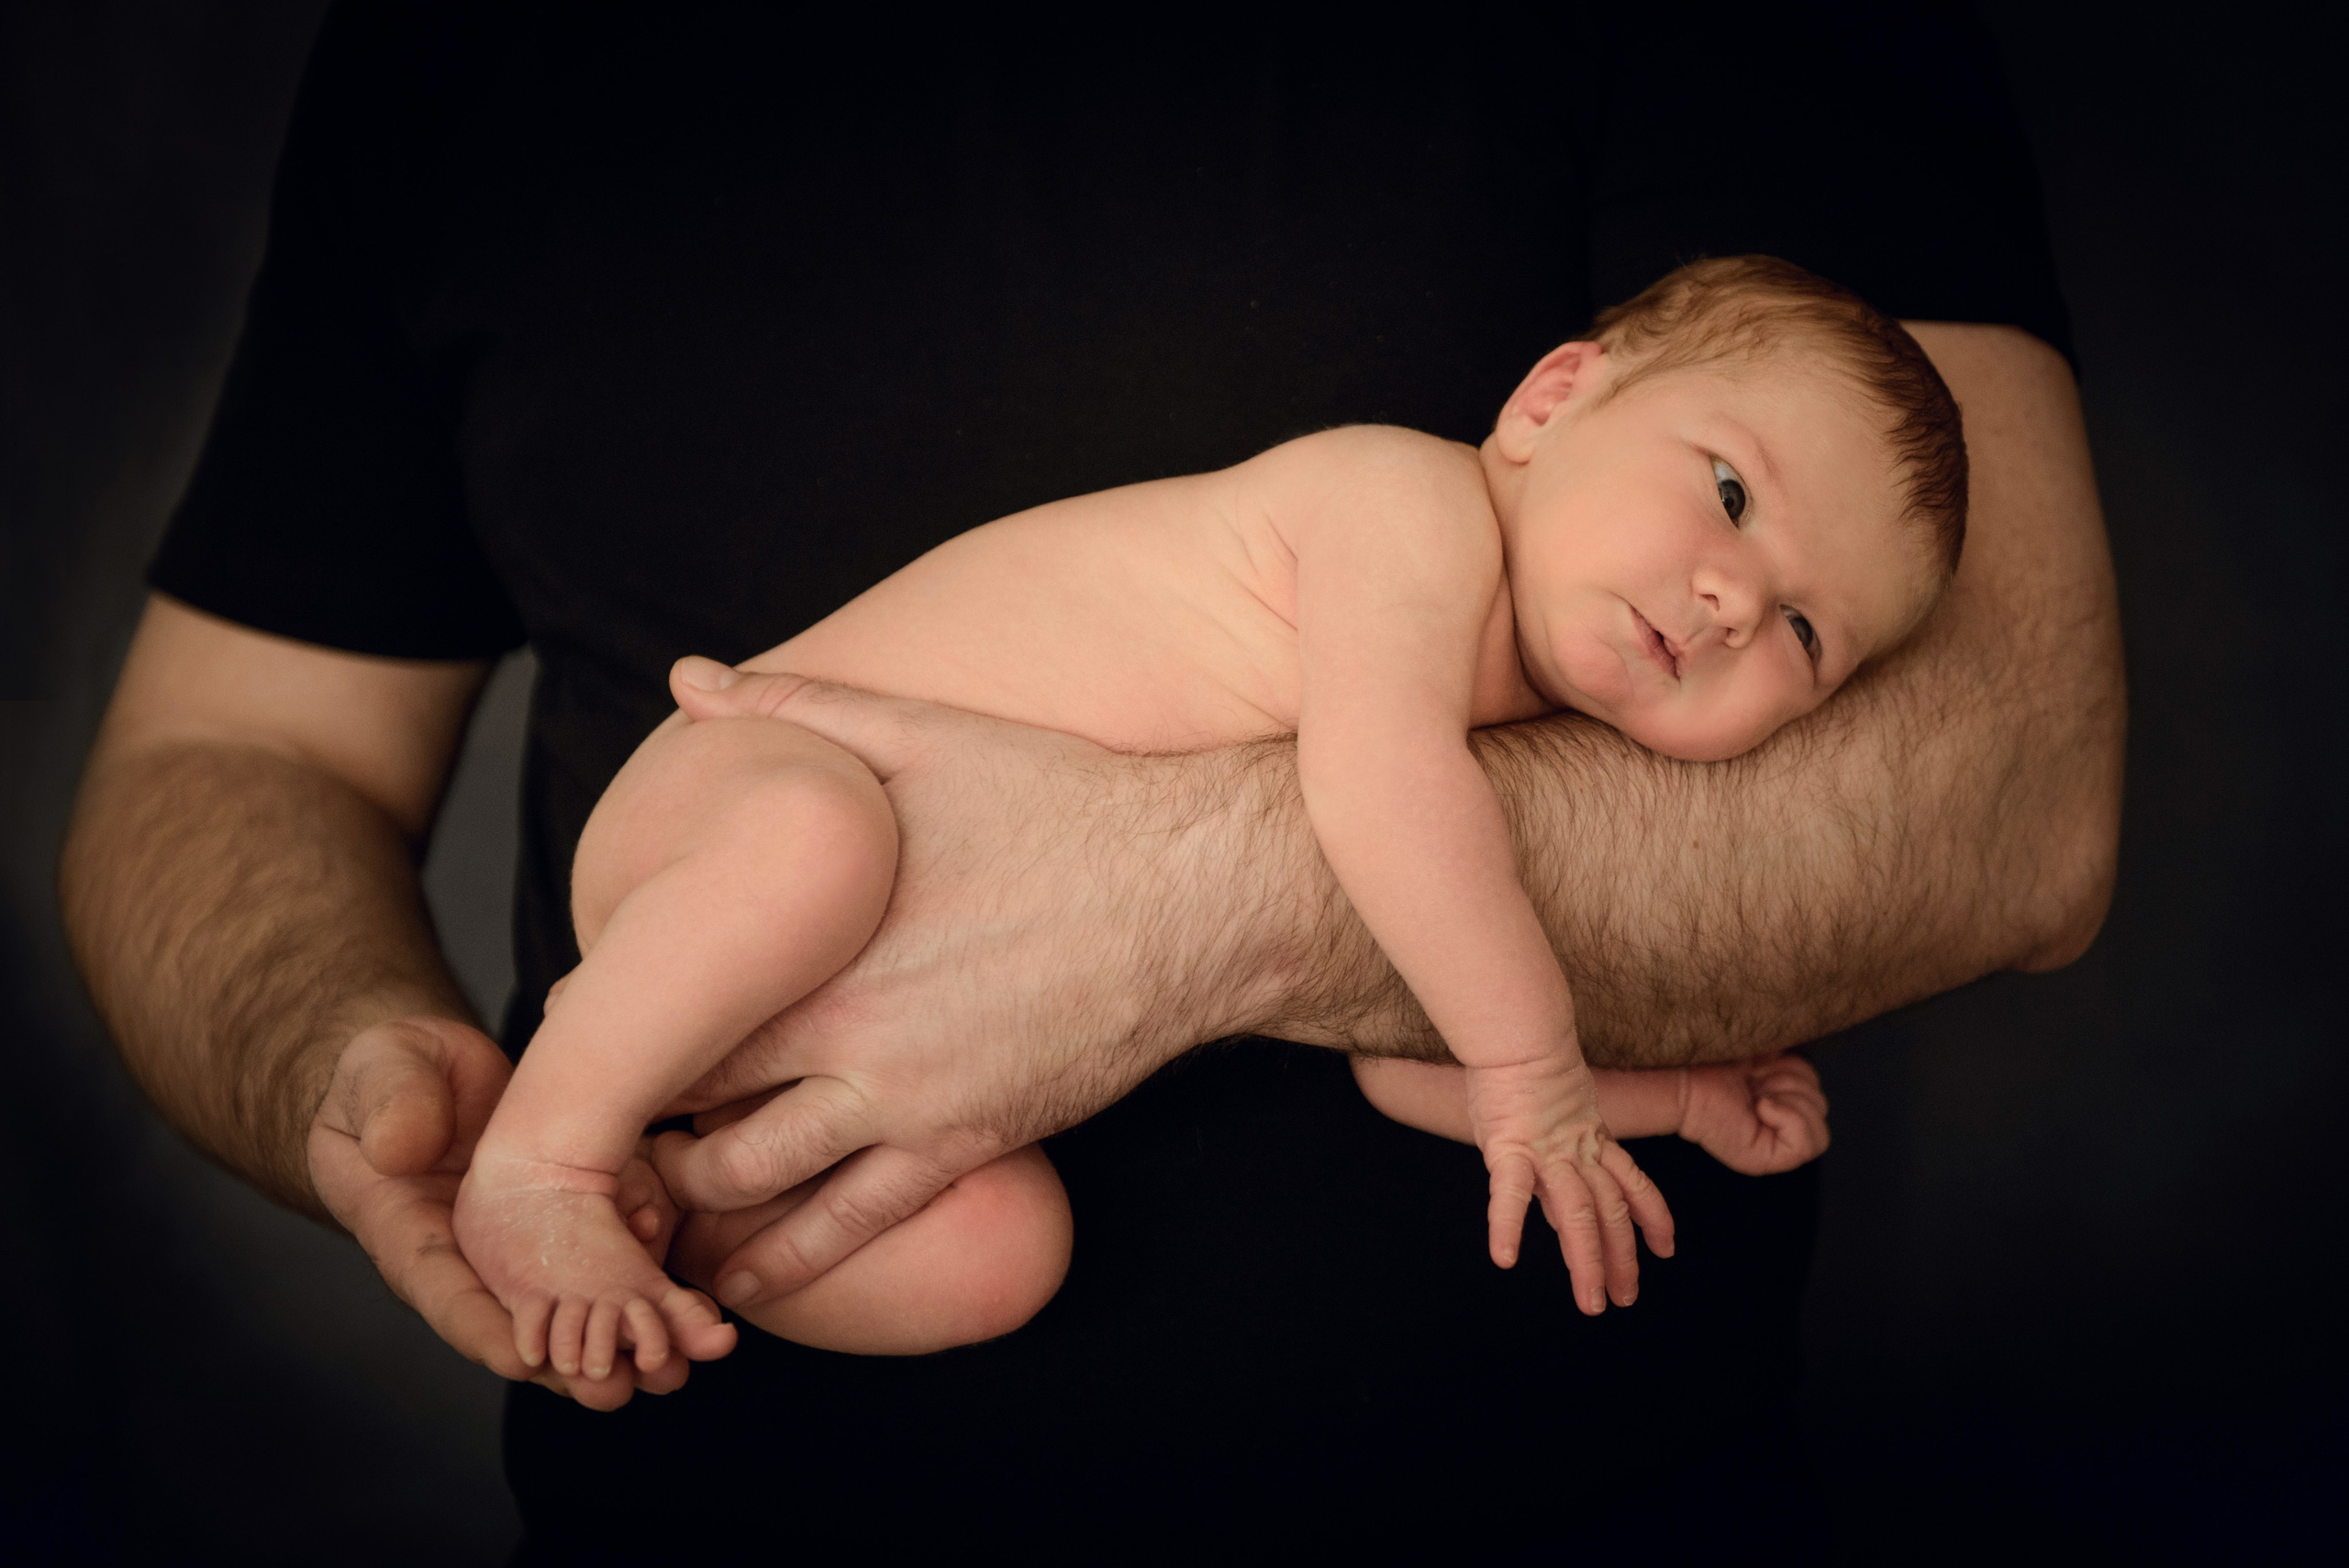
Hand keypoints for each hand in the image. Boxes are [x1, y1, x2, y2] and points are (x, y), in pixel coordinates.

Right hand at [307, 1015, 688, 1409]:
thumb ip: (389, 1108)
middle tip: (624, 1386)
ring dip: (623, 1338)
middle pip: (523, 1324)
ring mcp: (525, 1246)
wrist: (432, 1069)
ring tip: (677, 1363)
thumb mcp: (379, 1076)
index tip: (527, 1362)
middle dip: (572, 1360)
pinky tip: (692, 1302)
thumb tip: (397, 1149)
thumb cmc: (389, 1074)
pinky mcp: (567, 1223)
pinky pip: (608, 1260)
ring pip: (575, 1306)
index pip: (446, 1293)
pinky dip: (647, 1283)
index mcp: (413, 1237)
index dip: (486, 1331)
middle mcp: (475, 1257)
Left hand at [645, 659, 1285, 1314]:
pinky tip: (744, 1287)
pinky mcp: (962, 1144)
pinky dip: (784, 1265)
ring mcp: (901, 1101)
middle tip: (601, 1133)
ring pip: (749, 1183)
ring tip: (654, 1210)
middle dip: (635, 1124)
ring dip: (690, 1203)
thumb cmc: (1059, 806)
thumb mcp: (923, 737)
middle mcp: (840, 1033)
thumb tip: (690, 679)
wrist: (1192, 894)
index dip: (609, 1024)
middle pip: (686, 1101)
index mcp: (813, 941)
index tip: (584, 1030)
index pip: (663, 1004)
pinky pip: (851, 1228)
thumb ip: (798, 710)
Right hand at [1463, 1054, 1673, 1313]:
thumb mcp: (1556, 1092)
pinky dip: (1508, 1226)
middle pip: (1610, 1211)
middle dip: (1622, 1258)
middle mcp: (1578, 1150)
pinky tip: (1504, 1258)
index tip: (1665, 1249)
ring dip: (1588, 1262)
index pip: (1630, 1185)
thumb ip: (1560, 1121)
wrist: (1520, 1028)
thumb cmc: (1526, 1050)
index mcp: (1591, 1136)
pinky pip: (1512, 1193)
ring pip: (1577, 1215)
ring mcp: (1547, 1152)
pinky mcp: (1511, 1147)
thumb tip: (1553, 1139)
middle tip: (1626, 1298)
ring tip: (1593, 1302)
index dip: (1652, 1218)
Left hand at [1675, 1052, 1830, 1174]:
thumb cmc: (1718, 1058)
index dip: (1799, 1075)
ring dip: (1785, 1097)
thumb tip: (1817, 1056)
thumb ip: (1795, 1065)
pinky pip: (1804, 1146)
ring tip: (1752, 1094)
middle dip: (1790, 1084)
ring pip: (1818, 1128)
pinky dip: (1787, 1117)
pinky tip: (1759, 1106)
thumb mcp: (1769, 1056)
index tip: (1765, 1069)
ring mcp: (1771, 1148)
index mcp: (1781, 1106)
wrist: (1684, 1071)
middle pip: (1821, 1108)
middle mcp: (1777, 1130)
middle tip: (1754, 1082)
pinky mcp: (1762, 1160)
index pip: (1820, 1097)